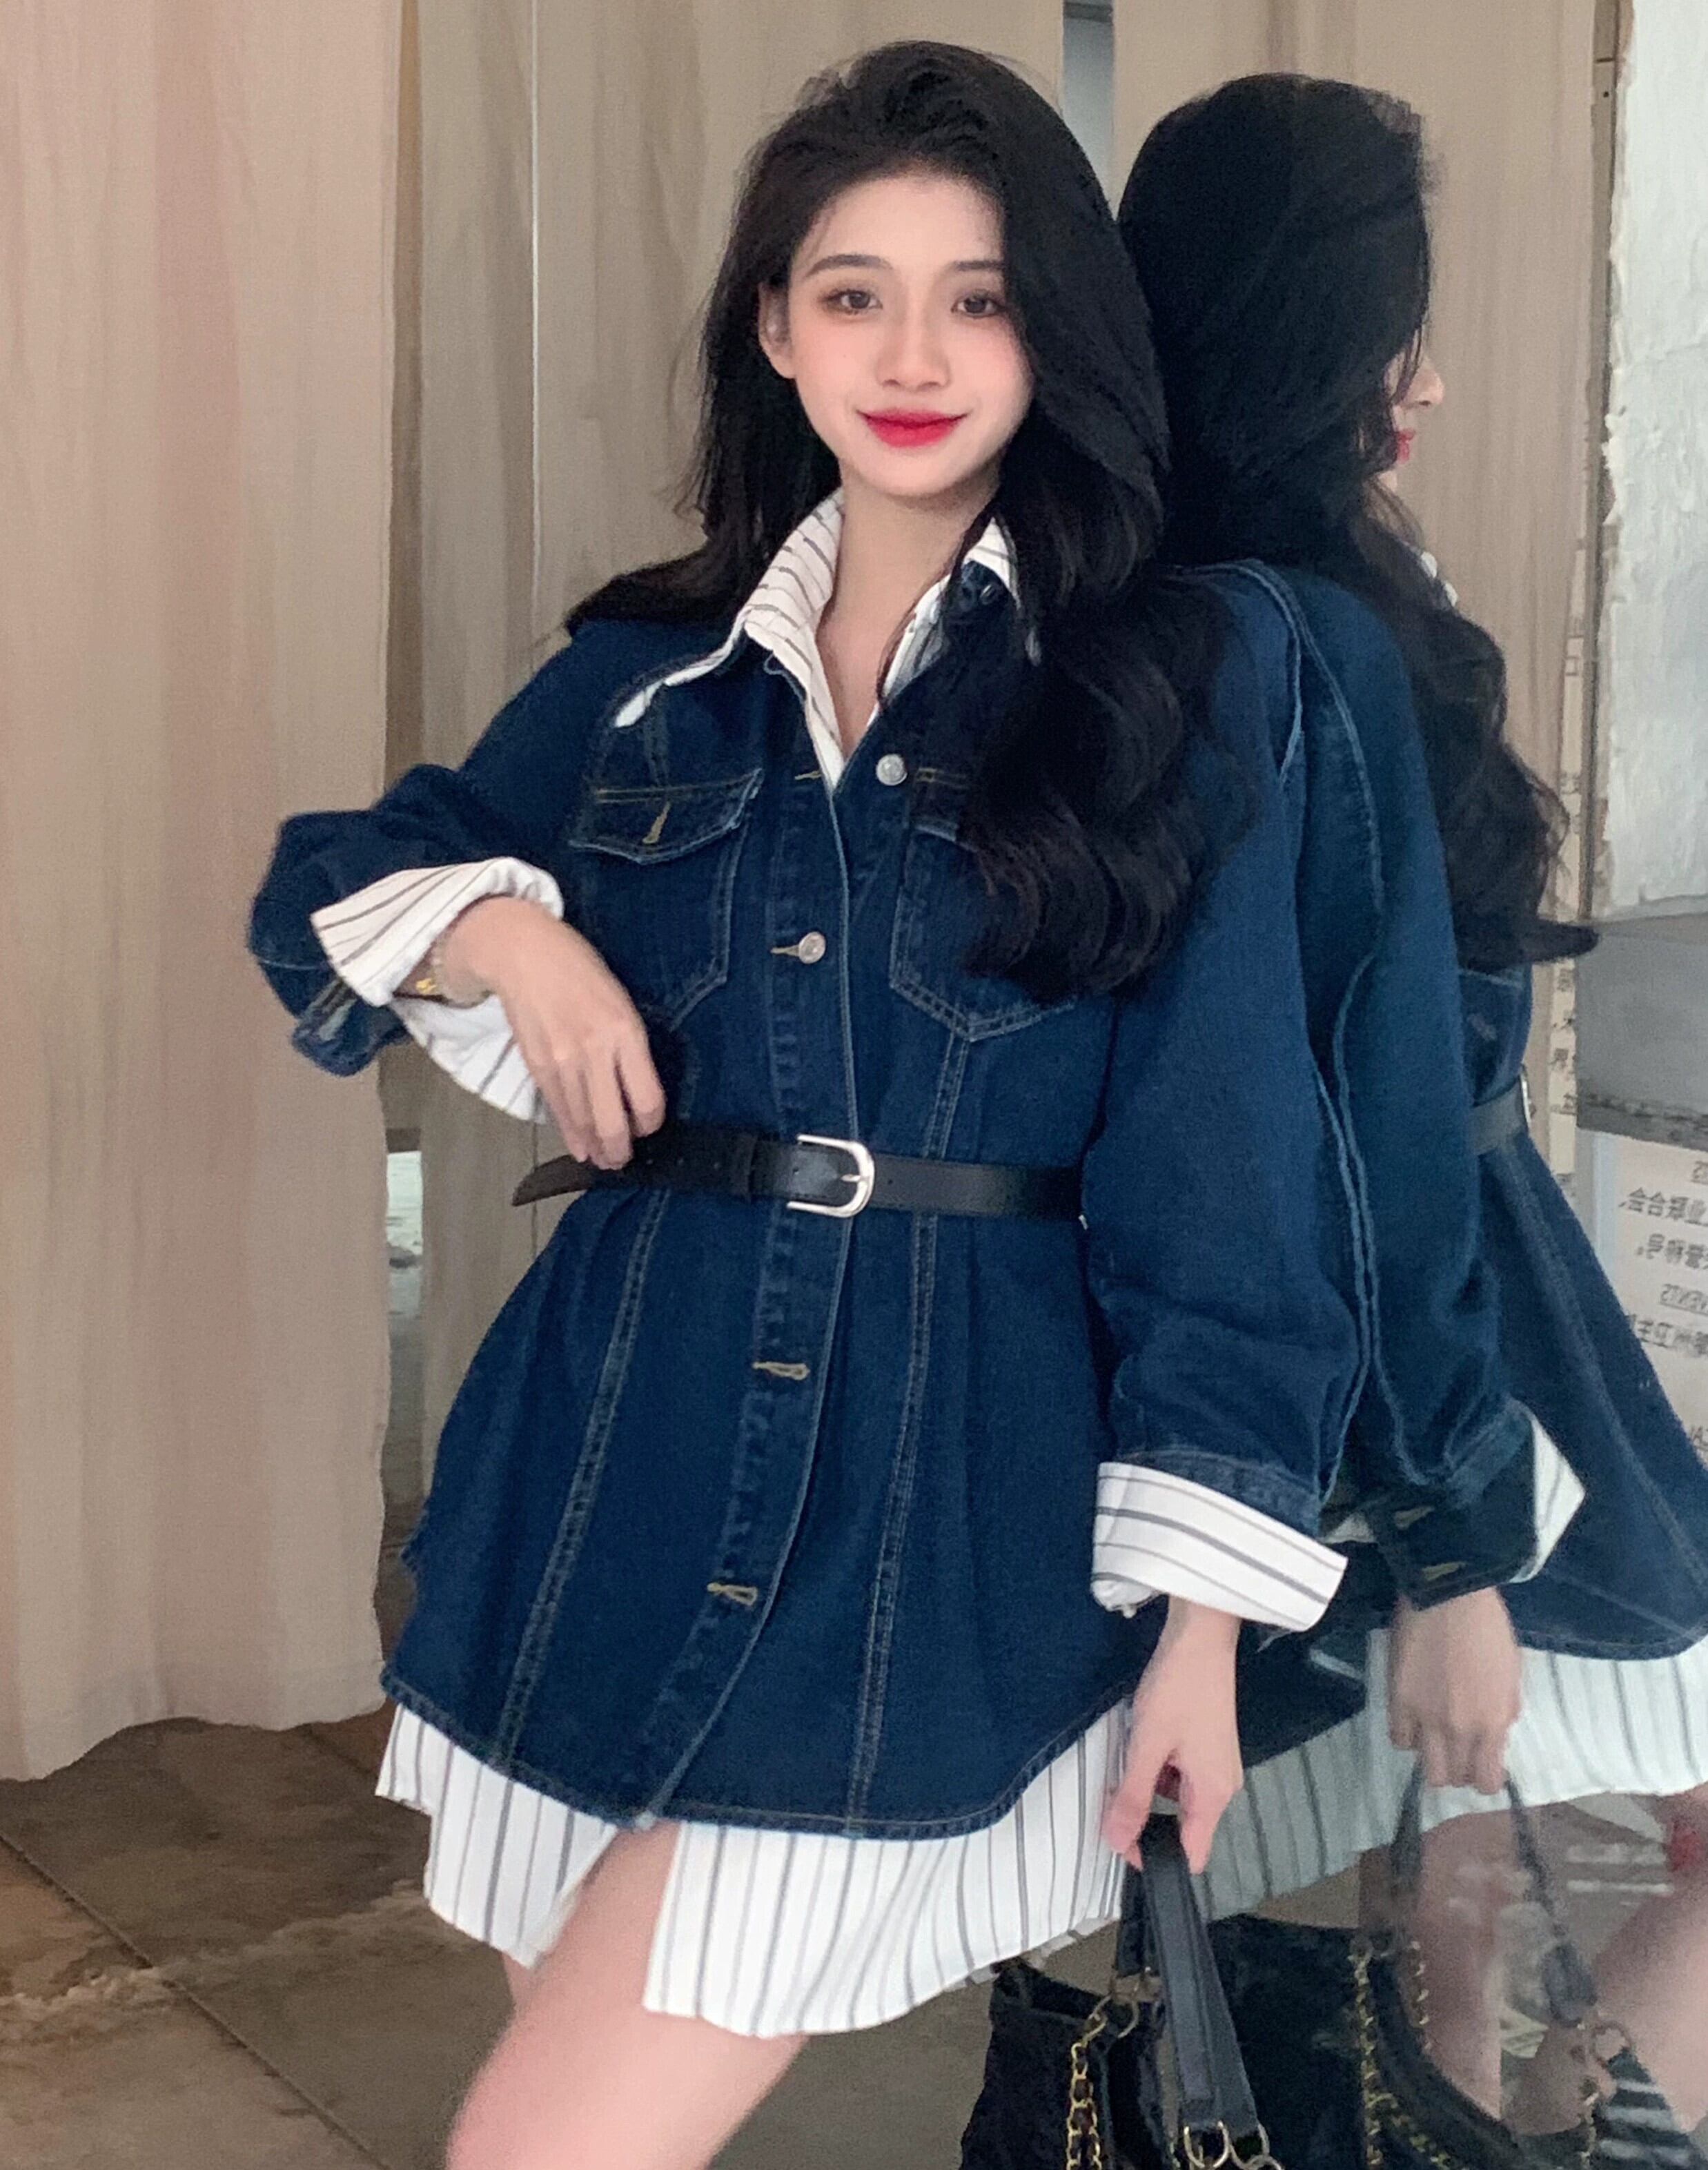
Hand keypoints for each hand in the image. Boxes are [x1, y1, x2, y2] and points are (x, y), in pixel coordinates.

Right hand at [440, 898, 665, 1167]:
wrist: (523, 954)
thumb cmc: (580, 970)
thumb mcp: (621, 1001)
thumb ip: (631, 1046)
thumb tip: (637, 1091)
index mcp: (625, 1032)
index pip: (647, 1099)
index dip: (652, 1123)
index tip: (651, 1126)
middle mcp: (595, 1052)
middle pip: (613, 1122)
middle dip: (622, 1150)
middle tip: (626, 1159)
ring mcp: (563, 1063)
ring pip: (584, 1124)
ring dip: (596, 1149)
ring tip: (605, 1160)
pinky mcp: (537, 1068)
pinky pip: (559, 1112)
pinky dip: (571, 1135)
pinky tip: (580, 1148)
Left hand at [1103, 1598, 1243, 1872]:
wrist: (1201, 1636)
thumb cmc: (1177, 1690)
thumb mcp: (1148, 1745)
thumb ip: (1132, 1797)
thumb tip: (1116, 1844)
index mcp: (1214, 1795)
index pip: (1190, 1855)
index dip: (1155, 1859)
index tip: (1119, 1843)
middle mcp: (1222, 1787)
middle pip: (1182, 1827)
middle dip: (1144, 1819)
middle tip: (1111, 1800)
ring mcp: (1216, 1765)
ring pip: (1176, 1798)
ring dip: (1148, 1789)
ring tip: (1123, 1764)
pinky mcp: (1208, 1745)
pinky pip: (1179, 1774)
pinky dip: (1157, 1768)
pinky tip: (1140, 1745)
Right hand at [1387, 1587, 1520, 1793]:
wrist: (1448, 1595)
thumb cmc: (1488, 1626)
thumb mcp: (1513, 1671)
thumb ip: (1505, 1708)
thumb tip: (1497, 1729)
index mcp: (1494, 1722)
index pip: (1487, 1780)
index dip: (1485, 1779)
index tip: (1484, 1766)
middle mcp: (1461, 1729)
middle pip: (1456, 1778)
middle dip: (1460, 1769)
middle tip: (1460, 1748)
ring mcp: (1426, 1718)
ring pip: (1427, 1769)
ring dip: (1434, 1759)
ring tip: (1435, 1738)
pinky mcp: (1398, 1701)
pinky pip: (1399, 1739)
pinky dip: (1408, 1736)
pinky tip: (1413, 1721)